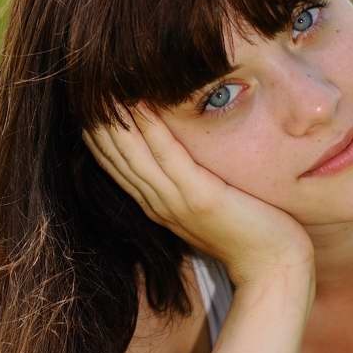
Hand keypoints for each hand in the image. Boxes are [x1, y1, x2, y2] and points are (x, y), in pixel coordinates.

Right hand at [82, 106, 313, 289]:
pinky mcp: (200, 198)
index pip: (117, 165)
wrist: (271, 266)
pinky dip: (151, 130)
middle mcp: (159, 204)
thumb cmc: (245, 232)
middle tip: (82, 86)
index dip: (98, 135)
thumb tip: (180, 154)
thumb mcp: (206, 203)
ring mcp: (177, 203)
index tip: (86, 103)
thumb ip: (187, 182)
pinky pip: (168, 157)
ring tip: (101, 87)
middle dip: (98, 122)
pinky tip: (139, 104)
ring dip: (117, 120)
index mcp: (157, 205)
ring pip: (135, 155)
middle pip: (117, 158)